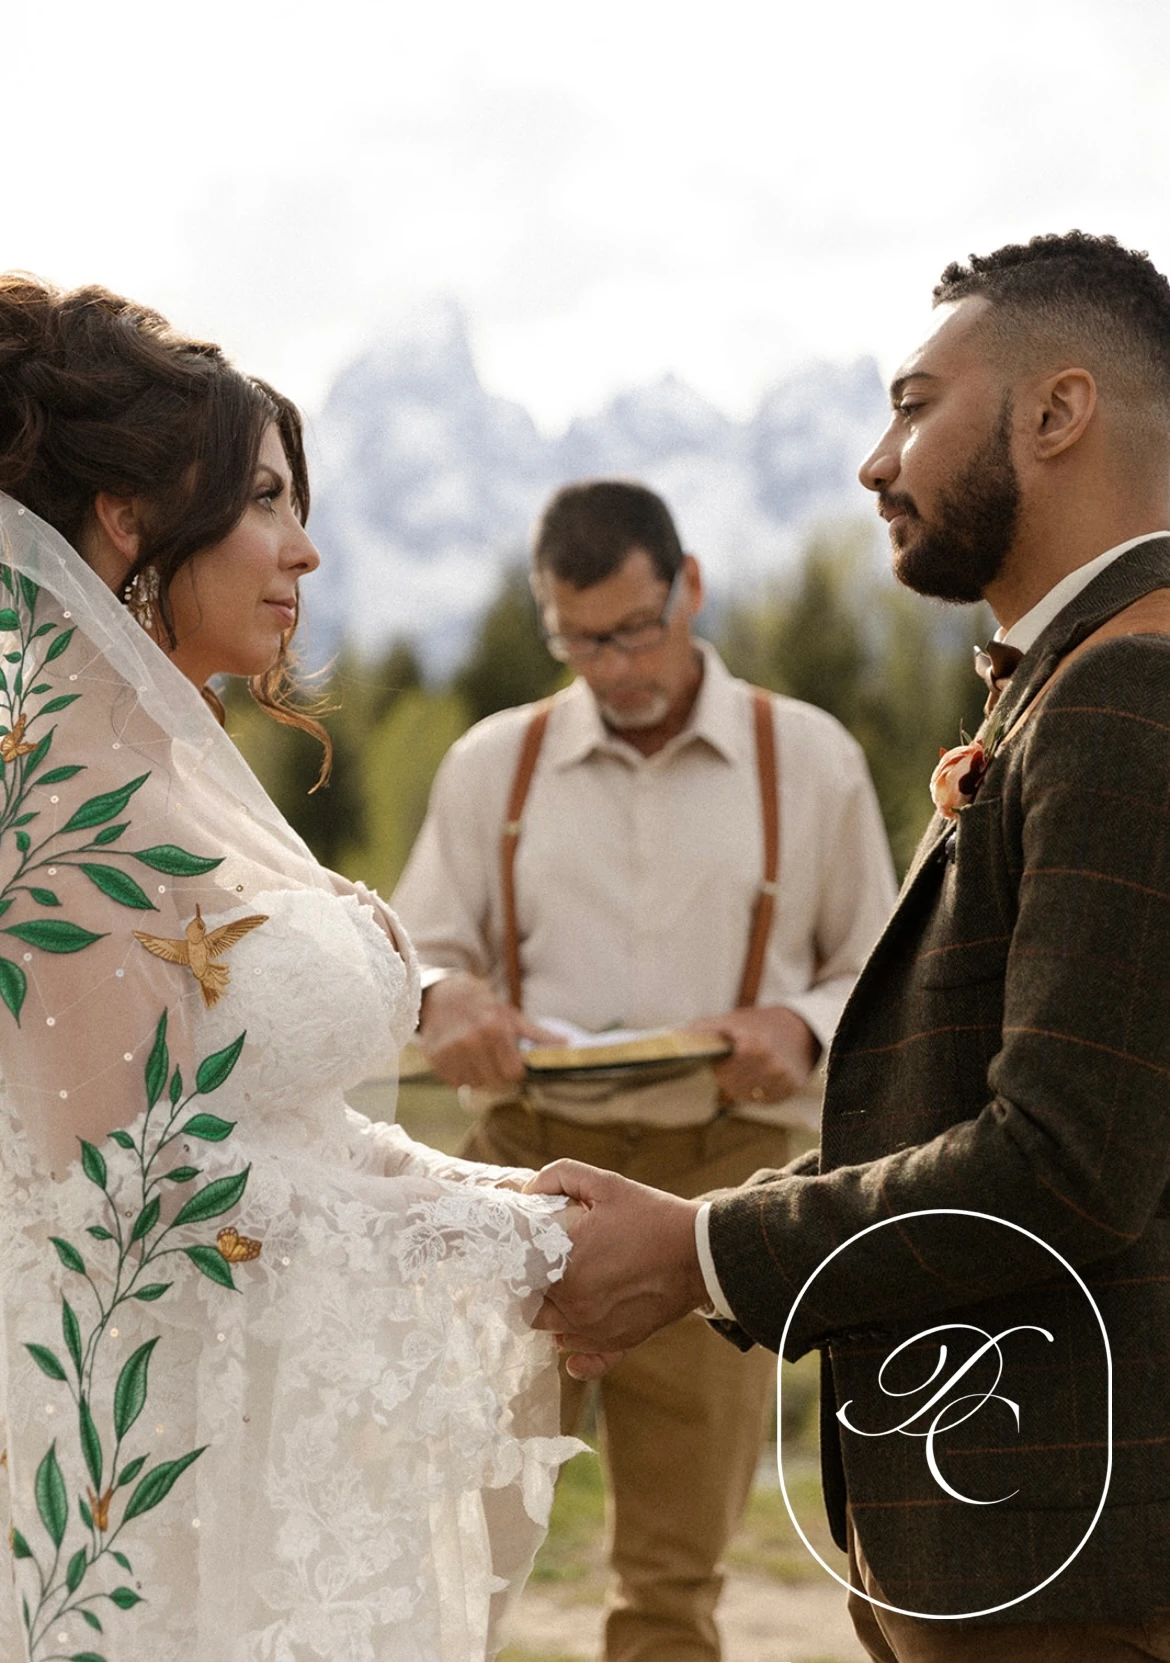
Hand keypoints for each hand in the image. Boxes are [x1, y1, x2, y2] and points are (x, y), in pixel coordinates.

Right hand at [420, 972, 556, 1088]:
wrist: (443, 996)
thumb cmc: (482, 1006)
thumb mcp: (511, 1015)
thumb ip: (537, 1034)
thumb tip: (567, 1044)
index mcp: (494, 1029)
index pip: (512, 1073)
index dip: (515, 1071)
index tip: (512, 1063)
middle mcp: (471, 1041)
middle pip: (494, 1081)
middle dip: (498, 1074)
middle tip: (494, 1059)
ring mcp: (451, 1050)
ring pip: (475, 1083)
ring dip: (479, 1076)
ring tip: (478, 1057)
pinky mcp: (435, 1058)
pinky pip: (455, 1082)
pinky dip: (462, 1075)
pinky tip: (462, 1059)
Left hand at [523, 1161, 706, 1351]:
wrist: (701, 1252)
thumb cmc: (653, 1216)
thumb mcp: (606, 1183)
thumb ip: (560, 1177)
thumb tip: (527, 1192)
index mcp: (565, 1263)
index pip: (517, 1270)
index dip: (515, 1259)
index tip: (524, 1248)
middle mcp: (574, 1303)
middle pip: (530, 1304)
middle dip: (531, 1287)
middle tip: (544, 1268)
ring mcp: (595, 1328)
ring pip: (552, 1332)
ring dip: (552, 1315)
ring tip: (565, 1290)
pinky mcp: (618, 1343)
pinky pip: (585, 1362)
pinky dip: (576, 1355)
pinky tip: (573, 1340)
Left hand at [689, 1004, 818, 1105]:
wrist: (800, 1029)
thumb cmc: (759, 1024)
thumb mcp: (733, 1021)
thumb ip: (705, 1029)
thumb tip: (676, 1036)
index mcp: (752, 1047)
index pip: (723, 1073)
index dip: (720, 1068)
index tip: (723, 1059)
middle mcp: (769, 1065)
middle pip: (733, 1087)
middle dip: (729, 1076)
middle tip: (737, 1061)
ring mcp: (781, 1079)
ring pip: (746, 1095)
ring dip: (742, 1085)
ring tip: (749, 1067)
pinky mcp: (790, 1089)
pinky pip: (762, 1099)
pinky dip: (757, 1090)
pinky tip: (762, 1075)